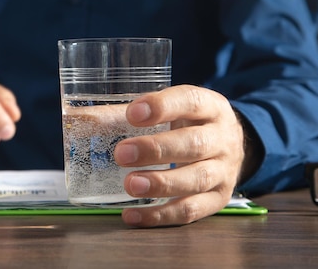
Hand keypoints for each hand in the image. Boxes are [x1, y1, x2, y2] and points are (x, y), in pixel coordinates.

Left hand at [113, 85, 244, 226]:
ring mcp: (223, 172)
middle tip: (121, 154)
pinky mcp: (217, 200)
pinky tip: (132, 214)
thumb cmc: (190, 125)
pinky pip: (190, 211)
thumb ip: (131, 114)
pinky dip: (159, 216)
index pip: (190, 101)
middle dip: (155, 150)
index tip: (132, 114)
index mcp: (210, 107)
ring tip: (130, 185)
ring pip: (195, 179)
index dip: (162, 107)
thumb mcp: (174, 110)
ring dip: (160, 184)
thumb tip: (79, 119)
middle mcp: (222, 139)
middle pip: (193, 144)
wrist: (238, 148)